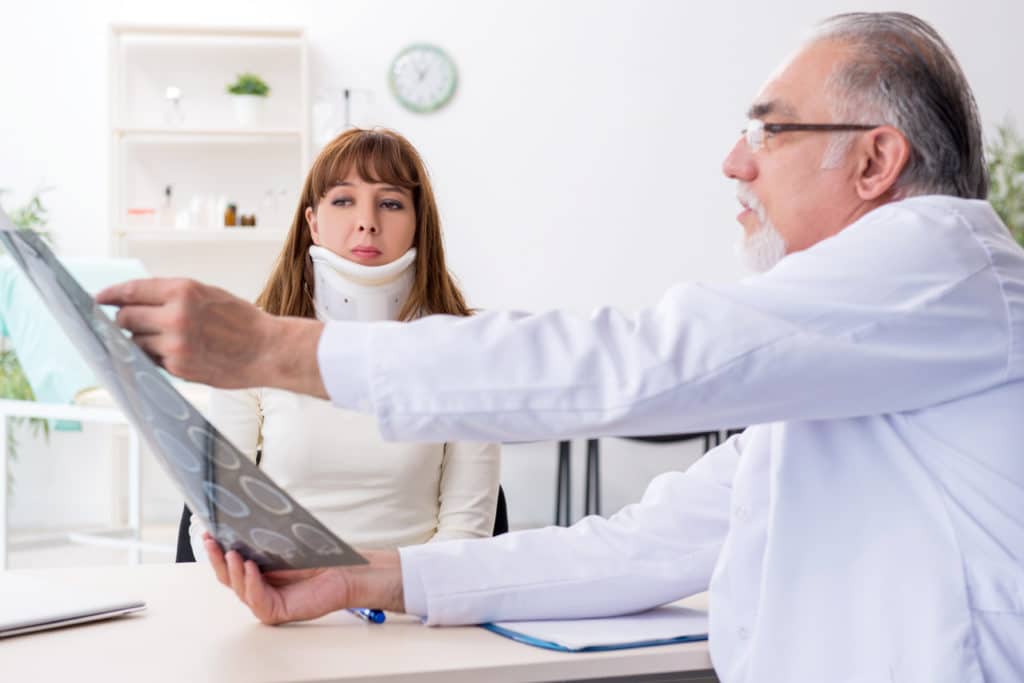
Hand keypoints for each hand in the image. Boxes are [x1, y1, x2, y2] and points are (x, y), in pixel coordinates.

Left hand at [96, 278, 327, 397]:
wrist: (267, 350)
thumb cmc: (242, 321)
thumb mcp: (208, 294)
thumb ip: (172, 295)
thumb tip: (133, 300)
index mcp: (183, 291)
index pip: (131, 290)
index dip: (110, 295)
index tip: (98, 298)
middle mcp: (175, 316)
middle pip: (125, 319)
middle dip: (125, 321)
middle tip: (134, 323)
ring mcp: (175, 344)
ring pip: (136, 342)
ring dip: (143, 341)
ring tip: (169, 340)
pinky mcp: (178, 367)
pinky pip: (152, 361)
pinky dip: (159, 357)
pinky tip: (180, 353)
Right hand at [203, 534, 404, 624]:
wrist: (344, 572)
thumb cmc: (318, 557)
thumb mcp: (283, 542)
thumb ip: (261, 537)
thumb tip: (240, 516)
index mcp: (255, 571)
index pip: (229, 562)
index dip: (216, 548)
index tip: (207, 530)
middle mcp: (256, 587)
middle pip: (227, 577)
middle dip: (217, 558)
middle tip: (210, 540)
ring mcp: (264, 601)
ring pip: (239, 589)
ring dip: (232, 570)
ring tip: (230, 552)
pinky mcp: (276, 612)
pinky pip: (257, 599)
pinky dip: (251, 583)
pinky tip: (249, 567)